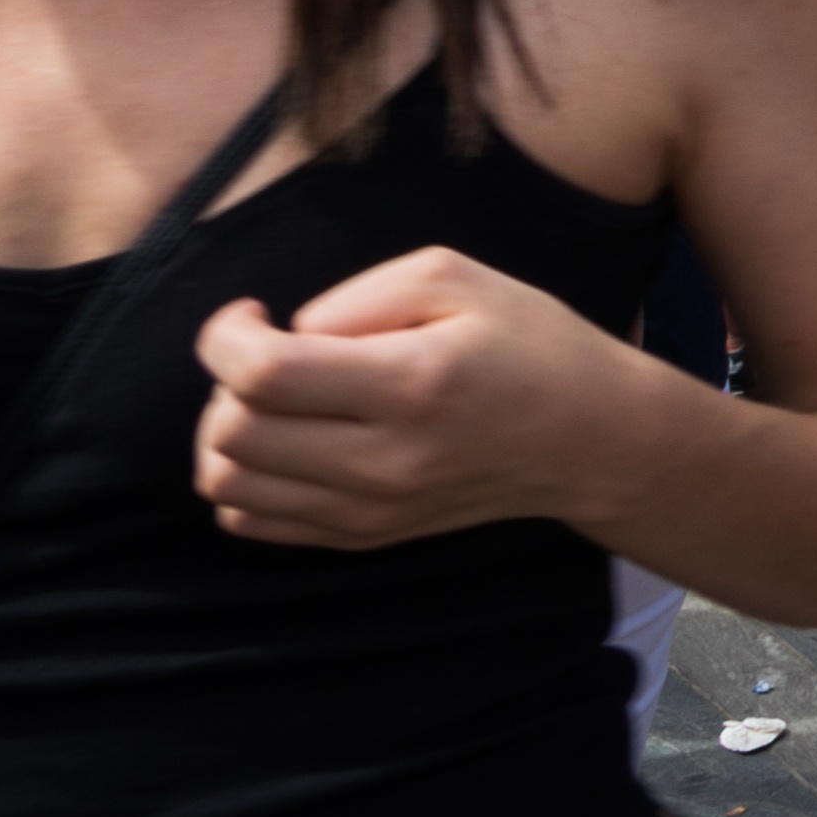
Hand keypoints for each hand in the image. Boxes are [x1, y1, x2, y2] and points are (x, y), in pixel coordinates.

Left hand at [195, 247, 636, 546]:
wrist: (592, 441)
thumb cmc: (531, 345)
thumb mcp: (462, 278)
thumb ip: (360, 295)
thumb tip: (289, 336)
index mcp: (412, 383)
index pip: (262, 374)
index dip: (227, 336)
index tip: (253, 313)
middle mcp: (384, 460)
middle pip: (234, 435)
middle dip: (224, 383)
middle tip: (267, 354)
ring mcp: (370, 511)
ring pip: (229, 486)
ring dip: (226, 435)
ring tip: (273, 402)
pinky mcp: (363, 539)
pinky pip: (251, 522)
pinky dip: (244, 480)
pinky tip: (286, 442)